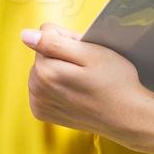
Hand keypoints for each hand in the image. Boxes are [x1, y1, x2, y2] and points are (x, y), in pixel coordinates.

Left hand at [21, 23, 153, 147]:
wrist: (127, 118)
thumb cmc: (115, 83)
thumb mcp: (90, 53)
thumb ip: (54, 42)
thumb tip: (26, 35)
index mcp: (45, 70)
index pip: (46, 36)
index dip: (67, 41)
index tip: (84, 53)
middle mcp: (36, 89)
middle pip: (43, 55)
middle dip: (62, 57)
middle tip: (87, 69)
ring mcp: (38, 103)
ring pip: (42, 71)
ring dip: (58, 72)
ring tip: (82, 83)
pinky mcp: (43, 113)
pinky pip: (42, 88)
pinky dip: (55, 87)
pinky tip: (74, 93)